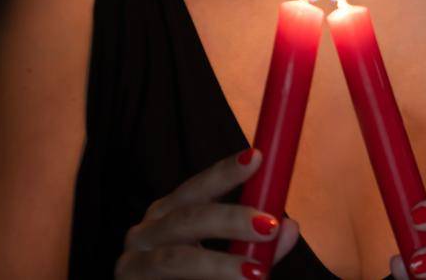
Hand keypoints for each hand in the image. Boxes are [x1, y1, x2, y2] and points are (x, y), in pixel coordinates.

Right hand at [115, 147, 300, 278]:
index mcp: (167, 216)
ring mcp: (133, 264)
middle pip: (187, 219)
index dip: (225, 172)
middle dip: (229, 219)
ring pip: (175, 259)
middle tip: (270, 225)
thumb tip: (291, 227)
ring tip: (257, 274)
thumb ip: (257, 249)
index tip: (257, 157)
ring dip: (218, 265)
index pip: (198, 188)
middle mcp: (146, 234)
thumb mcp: (226, 263)